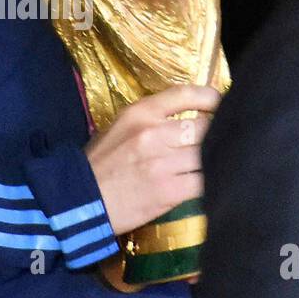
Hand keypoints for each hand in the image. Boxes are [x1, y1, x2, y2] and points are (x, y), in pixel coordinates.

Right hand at [85, 83, 221, 236]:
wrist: (79, 202)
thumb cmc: (99, 165)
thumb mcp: (119, 128)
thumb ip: (151, 120)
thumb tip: (187, 116)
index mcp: (139, 114)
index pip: (185, 95)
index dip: (210, 98)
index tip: (219, 103)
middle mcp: (153, 134)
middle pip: (204, 127)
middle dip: (215, 134)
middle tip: (219, 139)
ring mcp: (162, 163)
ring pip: (207, 154)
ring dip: (214, 159)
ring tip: (215, 163)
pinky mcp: (169, 191)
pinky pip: (204, 182)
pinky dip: (210, 182)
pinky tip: (207, 183)